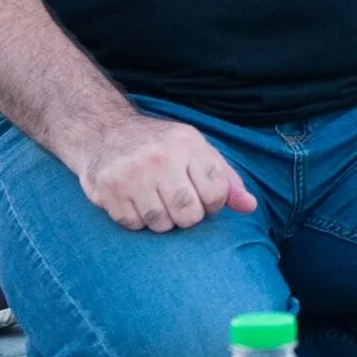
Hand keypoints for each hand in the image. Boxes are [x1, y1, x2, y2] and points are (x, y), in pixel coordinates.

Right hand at [76, 116, 256, 232]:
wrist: (105, 131)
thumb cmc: (161, 146)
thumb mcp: (198, 151)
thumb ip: (226, 178)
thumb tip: (250, 206)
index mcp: (187, 144)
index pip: (216, 193)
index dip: (213, 203)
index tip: (202, 197)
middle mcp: (160, 157)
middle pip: (189, 214)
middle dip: (188, 217)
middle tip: (178, 204)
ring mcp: (131, 173)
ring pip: (160, 224)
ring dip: (161, 220)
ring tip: (156, 200)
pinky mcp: (107, 189)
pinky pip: (133, 224)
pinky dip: (137, 220)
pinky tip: (135, 201)